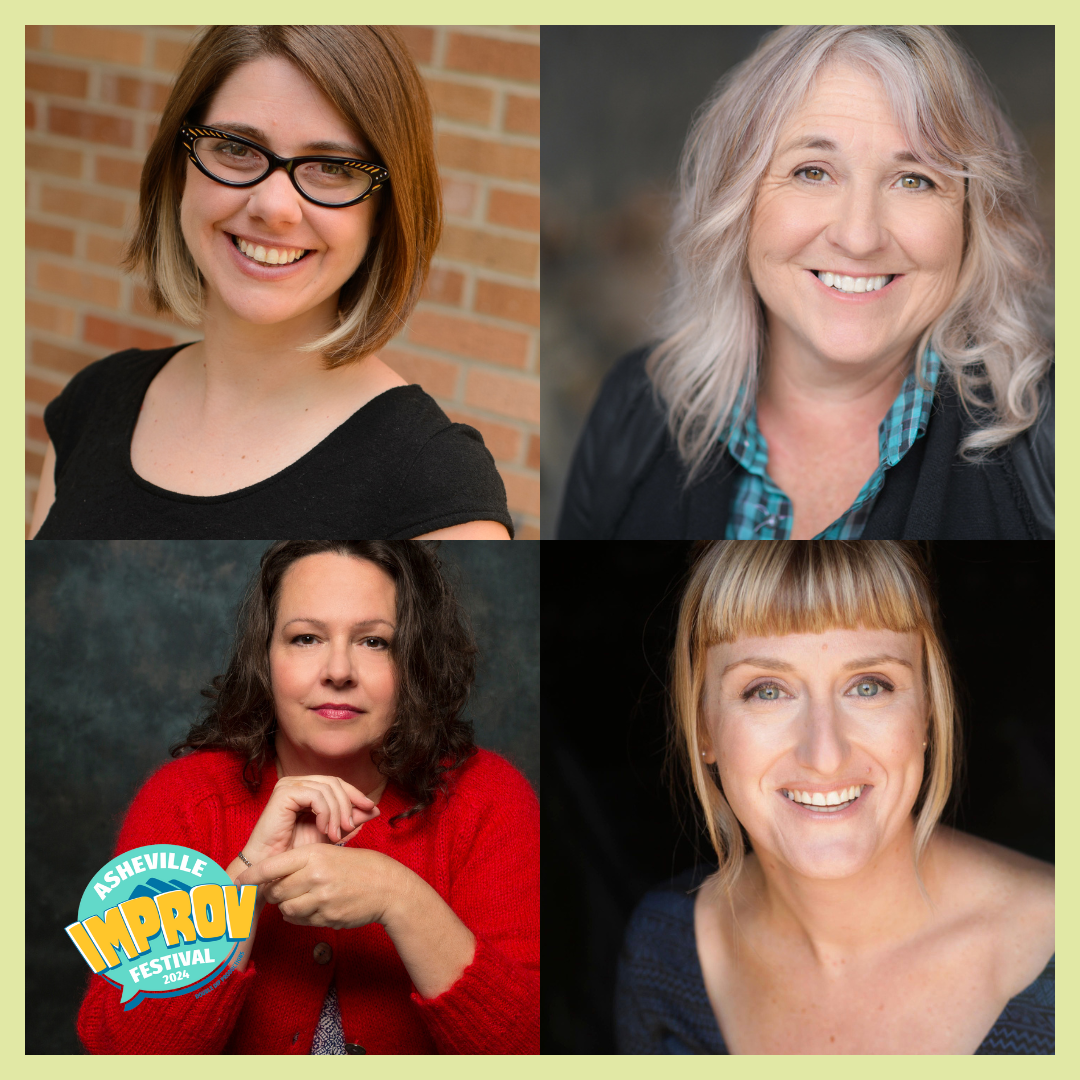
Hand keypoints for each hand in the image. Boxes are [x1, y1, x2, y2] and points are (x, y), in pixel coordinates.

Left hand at [236, 844, 399, 930]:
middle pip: (276, 890)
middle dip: (274, 892)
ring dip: (287, 906)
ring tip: (300, 898)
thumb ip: (305, 862)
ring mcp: (321, 898)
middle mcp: (315, 876)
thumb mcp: (333, 852)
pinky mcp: (327, 917)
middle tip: (282, 889)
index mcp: (315, 854)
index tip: (238, 881)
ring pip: (285, 908)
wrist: (388, 887)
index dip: (252, 875)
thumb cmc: (361, 867)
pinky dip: (299, 916)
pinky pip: (300, 920)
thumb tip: (275, 877)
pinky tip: (311, 908)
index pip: (273, 866)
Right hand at [242, 774, 379, 864]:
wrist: (273, 870)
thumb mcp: (331, 833)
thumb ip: (350, 820)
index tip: (372, 808)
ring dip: (337, 812)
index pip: (338, 783)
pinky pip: (315, 795)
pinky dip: (325, 812)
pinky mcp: (284, 792)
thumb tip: (375, 809)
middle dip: (348, 804)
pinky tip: (324, 830)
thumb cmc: (297, 853)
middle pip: (335, 783)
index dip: (356, 794)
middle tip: (351, 827)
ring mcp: (289, 785)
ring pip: (328, 788)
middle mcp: (298, 783)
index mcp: (307, 788)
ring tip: (337, 834)